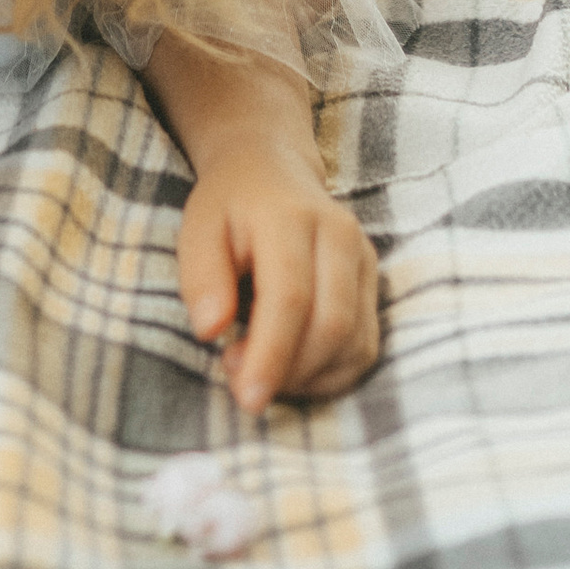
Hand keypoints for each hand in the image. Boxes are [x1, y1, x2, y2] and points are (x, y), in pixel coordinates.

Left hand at [176, 131, 381, 412]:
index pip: (290, 298)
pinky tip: (293, 369)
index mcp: (290, 219)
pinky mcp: (372, 280)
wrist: (271, 169)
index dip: (271, 355)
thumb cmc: (229, 206)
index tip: (247, 399)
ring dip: (309, 377)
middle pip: (332, 325)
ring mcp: (363, 257)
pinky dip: (331, 374)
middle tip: (241, 382)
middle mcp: (339, 235)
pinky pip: (365, 346)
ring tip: (261, 367)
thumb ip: (201, 278)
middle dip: (290, 372)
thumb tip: (210, 331)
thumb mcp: (197, 230)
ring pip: (354, 343)